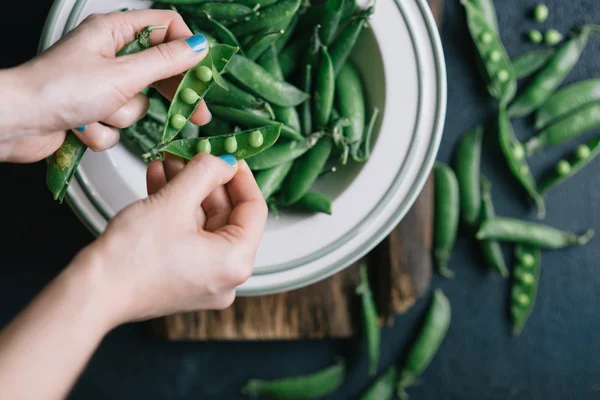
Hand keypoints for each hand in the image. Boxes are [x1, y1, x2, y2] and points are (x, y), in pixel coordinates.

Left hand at [0, 9, 211, 161]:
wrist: (17, 122)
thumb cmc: (59, 89)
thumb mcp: (123, 74)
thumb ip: (166, 62)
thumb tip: (199, 47)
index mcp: (113, 32)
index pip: (165, 28)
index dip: (187, 49)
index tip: (205, 73)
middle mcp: (108, 55)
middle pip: (158, 70)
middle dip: (170, 95)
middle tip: (197, 114)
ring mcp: (101, 85)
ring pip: (137, 104)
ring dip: (120, 116)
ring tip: (98, 112)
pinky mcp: (93, 111)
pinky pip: (117, 125)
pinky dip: (103, 131)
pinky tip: (84, 126)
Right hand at [77, 153, 266, 324]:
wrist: (92, 293)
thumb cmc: (132, 256)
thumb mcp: (175, 201)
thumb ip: (205, 173)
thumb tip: (224, 161)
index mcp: (236, 262)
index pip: (254, 209)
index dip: (241, 176)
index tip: (229, 155)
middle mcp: (227, 276)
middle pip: (227, 216)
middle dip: (205, 181)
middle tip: (190, 153)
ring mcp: (205, 281)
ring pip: (204, 224)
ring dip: (187, 191)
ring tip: (168, 162)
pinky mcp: (184, 279)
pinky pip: (189, 238)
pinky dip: (177, 211)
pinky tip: (159, 182)